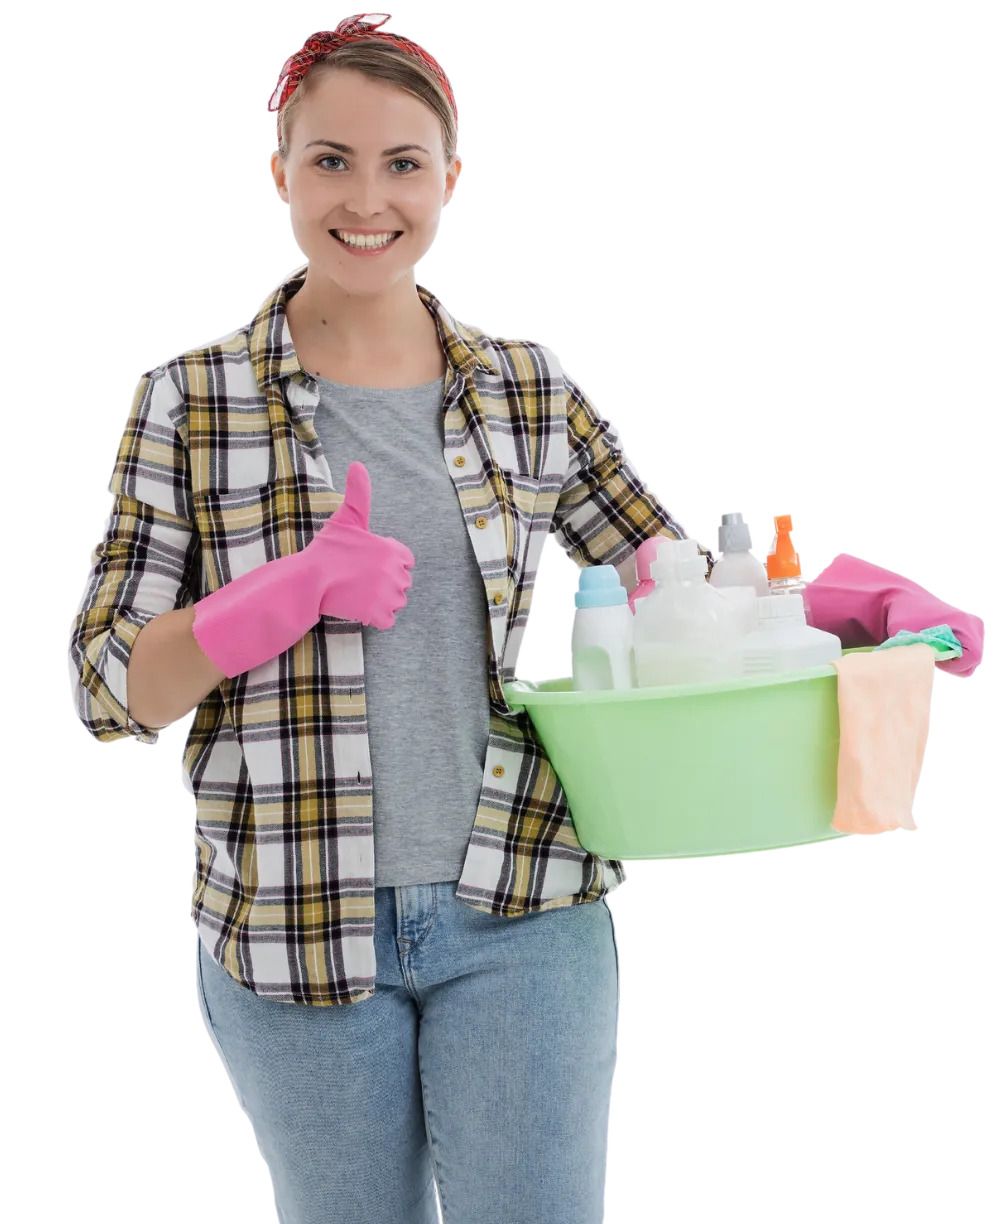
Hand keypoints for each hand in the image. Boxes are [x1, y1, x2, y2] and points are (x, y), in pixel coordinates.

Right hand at [310, 461, 414, 629]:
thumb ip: (358, 494)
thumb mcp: (346, 518)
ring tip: (359, 593)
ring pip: (396, 602)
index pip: (405, 560)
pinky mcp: (379, 615)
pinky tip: (360, 608)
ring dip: (381, 601)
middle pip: (401, 582)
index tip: (368, 564)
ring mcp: (389, 595)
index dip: (388, 562)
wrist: (310, 580)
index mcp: (393, 550)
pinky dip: (376, 618)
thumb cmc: (327, 549)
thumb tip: (357, 465)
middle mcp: (396, 572)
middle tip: (359, 579)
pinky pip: (388, 620)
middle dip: (384, 583)